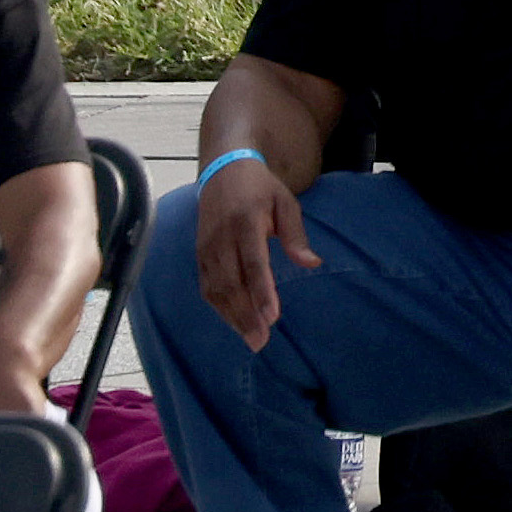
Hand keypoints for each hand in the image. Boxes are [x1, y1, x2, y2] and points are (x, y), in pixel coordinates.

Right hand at [192, 157, 309, 343]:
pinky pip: (206, 286)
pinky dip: (219, 307)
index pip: (254, 262)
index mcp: (246, 221)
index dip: (262, 291)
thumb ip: (296, 234)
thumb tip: (312, 263)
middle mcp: (222, 237)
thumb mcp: (285, 202)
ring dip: (232, 316)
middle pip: (232, 282)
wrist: (223, 170)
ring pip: (216, 288)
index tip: (272, 316)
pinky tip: (234, 321)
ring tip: (250, 338)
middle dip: (246, 314)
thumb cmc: (261, 189)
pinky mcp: (199, 253)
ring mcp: (207, 246)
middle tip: (260, 341)